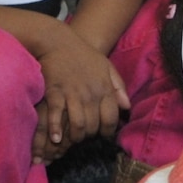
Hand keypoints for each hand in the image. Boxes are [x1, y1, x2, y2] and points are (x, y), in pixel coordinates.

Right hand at [32, 31, 127, 162]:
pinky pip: (57, 115)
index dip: (108, 131)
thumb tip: (127, 107)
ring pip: (78, 124)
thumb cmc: (83, 54)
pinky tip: (57, 139)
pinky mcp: (54, 92)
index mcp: (105, 89)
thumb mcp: (107, 67)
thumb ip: (119, 87)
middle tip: (84, 140)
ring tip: (71, 142)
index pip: (112, 118)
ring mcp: (72, 93)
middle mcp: (91, 94)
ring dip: (75, 137)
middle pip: (94, 125)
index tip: (103, 136)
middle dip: (90, 137)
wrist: (56, 40)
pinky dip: (56, 129)